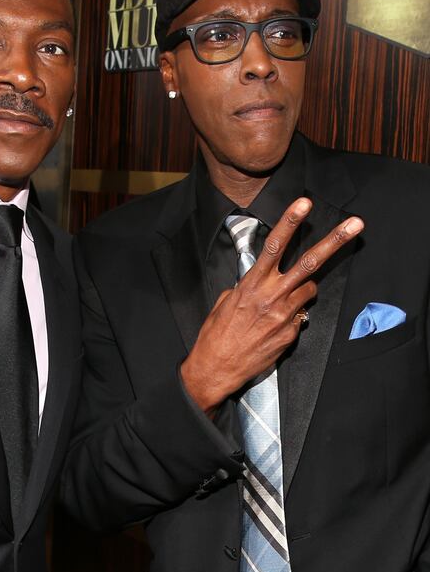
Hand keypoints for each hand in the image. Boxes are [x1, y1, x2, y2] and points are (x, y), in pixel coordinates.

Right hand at [180, 198, 363, 410]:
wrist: (216, 368)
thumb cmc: (216, 334)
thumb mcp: (225, 301)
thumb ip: (247, 286)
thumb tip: (262, 282)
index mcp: (252, 284)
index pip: (275, 246)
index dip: (290, 222)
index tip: (304, 204)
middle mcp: (272, 296)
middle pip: (310, 263)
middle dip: (334, 241)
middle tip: (356, 224)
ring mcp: (284, 316)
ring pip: (309, 289)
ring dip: (305, 288)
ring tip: (283, 299)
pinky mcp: (290, 333)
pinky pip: (299, 316)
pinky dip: (291, 316)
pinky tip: (273, 326)